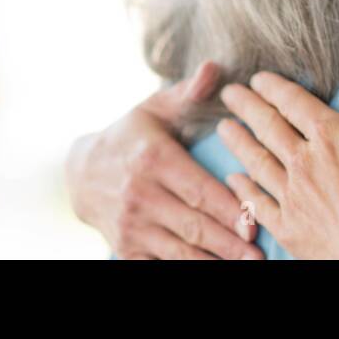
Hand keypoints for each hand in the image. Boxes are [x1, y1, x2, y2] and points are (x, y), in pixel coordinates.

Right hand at [65, 60, 265, 259]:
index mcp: (154, 159)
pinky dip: (185, 269)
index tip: (255, 223)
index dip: (228, 209)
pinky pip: (158, 263)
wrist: (80, 172)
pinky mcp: (123, 246)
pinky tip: (211, 270)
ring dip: (212, 262)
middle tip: (258, 255)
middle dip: (228, 243)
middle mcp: (140, 194)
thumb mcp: (156, 108)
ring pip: (178, 250)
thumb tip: (213, 69)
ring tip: (243, 266)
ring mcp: (130, 225)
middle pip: (193, 225)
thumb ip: (188, 92)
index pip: (198, 190)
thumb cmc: (132, 135)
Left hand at [217, 31, 338, 258]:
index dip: (274, 87)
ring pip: (257, 162)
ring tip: (223, 128)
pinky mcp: (290, 228)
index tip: (256, 77)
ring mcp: (293, 197)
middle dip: (246, 107)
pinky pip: (257, 204)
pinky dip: (243, 190)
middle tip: (228, 93)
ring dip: (238, 143)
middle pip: (268, 127)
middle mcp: (304, 162)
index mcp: (331, 137)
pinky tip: (234, 181)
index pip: (295, 103)